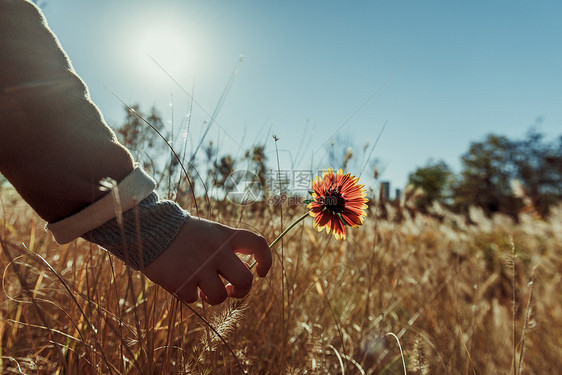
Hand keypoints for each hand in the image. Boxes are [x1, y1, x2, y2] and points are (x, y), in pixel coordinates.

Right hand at [143, 217, 271, 304]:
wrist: (152, 230)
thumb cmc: (186, 235)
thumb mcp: (211, 232)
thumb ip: (228, 249)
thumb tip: (246, 276)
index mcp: (225, 236)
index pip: (257, 244)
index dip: (266, 260)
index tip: (261, 272)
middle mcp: (216, 251)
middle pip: (244, 280)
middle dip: (242, 291)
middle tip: (232, 290)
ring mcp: (199, 267)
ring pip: (219, 297)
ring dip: (214, 297)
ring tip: (204, 289)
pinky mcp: (181, 280)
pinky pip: (194, 299)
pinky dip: (190, 294)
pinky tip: (183, 282)